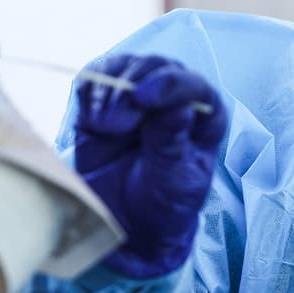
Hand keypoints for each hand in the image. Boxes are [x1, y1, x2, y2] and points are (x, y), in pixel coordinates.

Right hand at [74, 55, 226, 279]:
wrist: (124, 225)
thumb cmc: (161, 206)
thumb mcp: (172, 181)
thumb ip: (170, 141)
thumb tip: (172, 102)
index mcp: (204, 118)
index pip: (193, 86)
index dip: (169, 85)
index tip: (143, 97)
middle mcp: (173, 99)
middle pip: (154, 68)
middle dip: (130, 87)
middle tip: (113, 124)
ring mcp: (137, 97)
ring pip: (122, 67)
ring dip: (107, 92)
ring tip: (103, 128)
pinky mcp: (104, 102)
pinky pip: (94, 79)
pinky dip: (89, 93)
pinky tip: (92, 121)